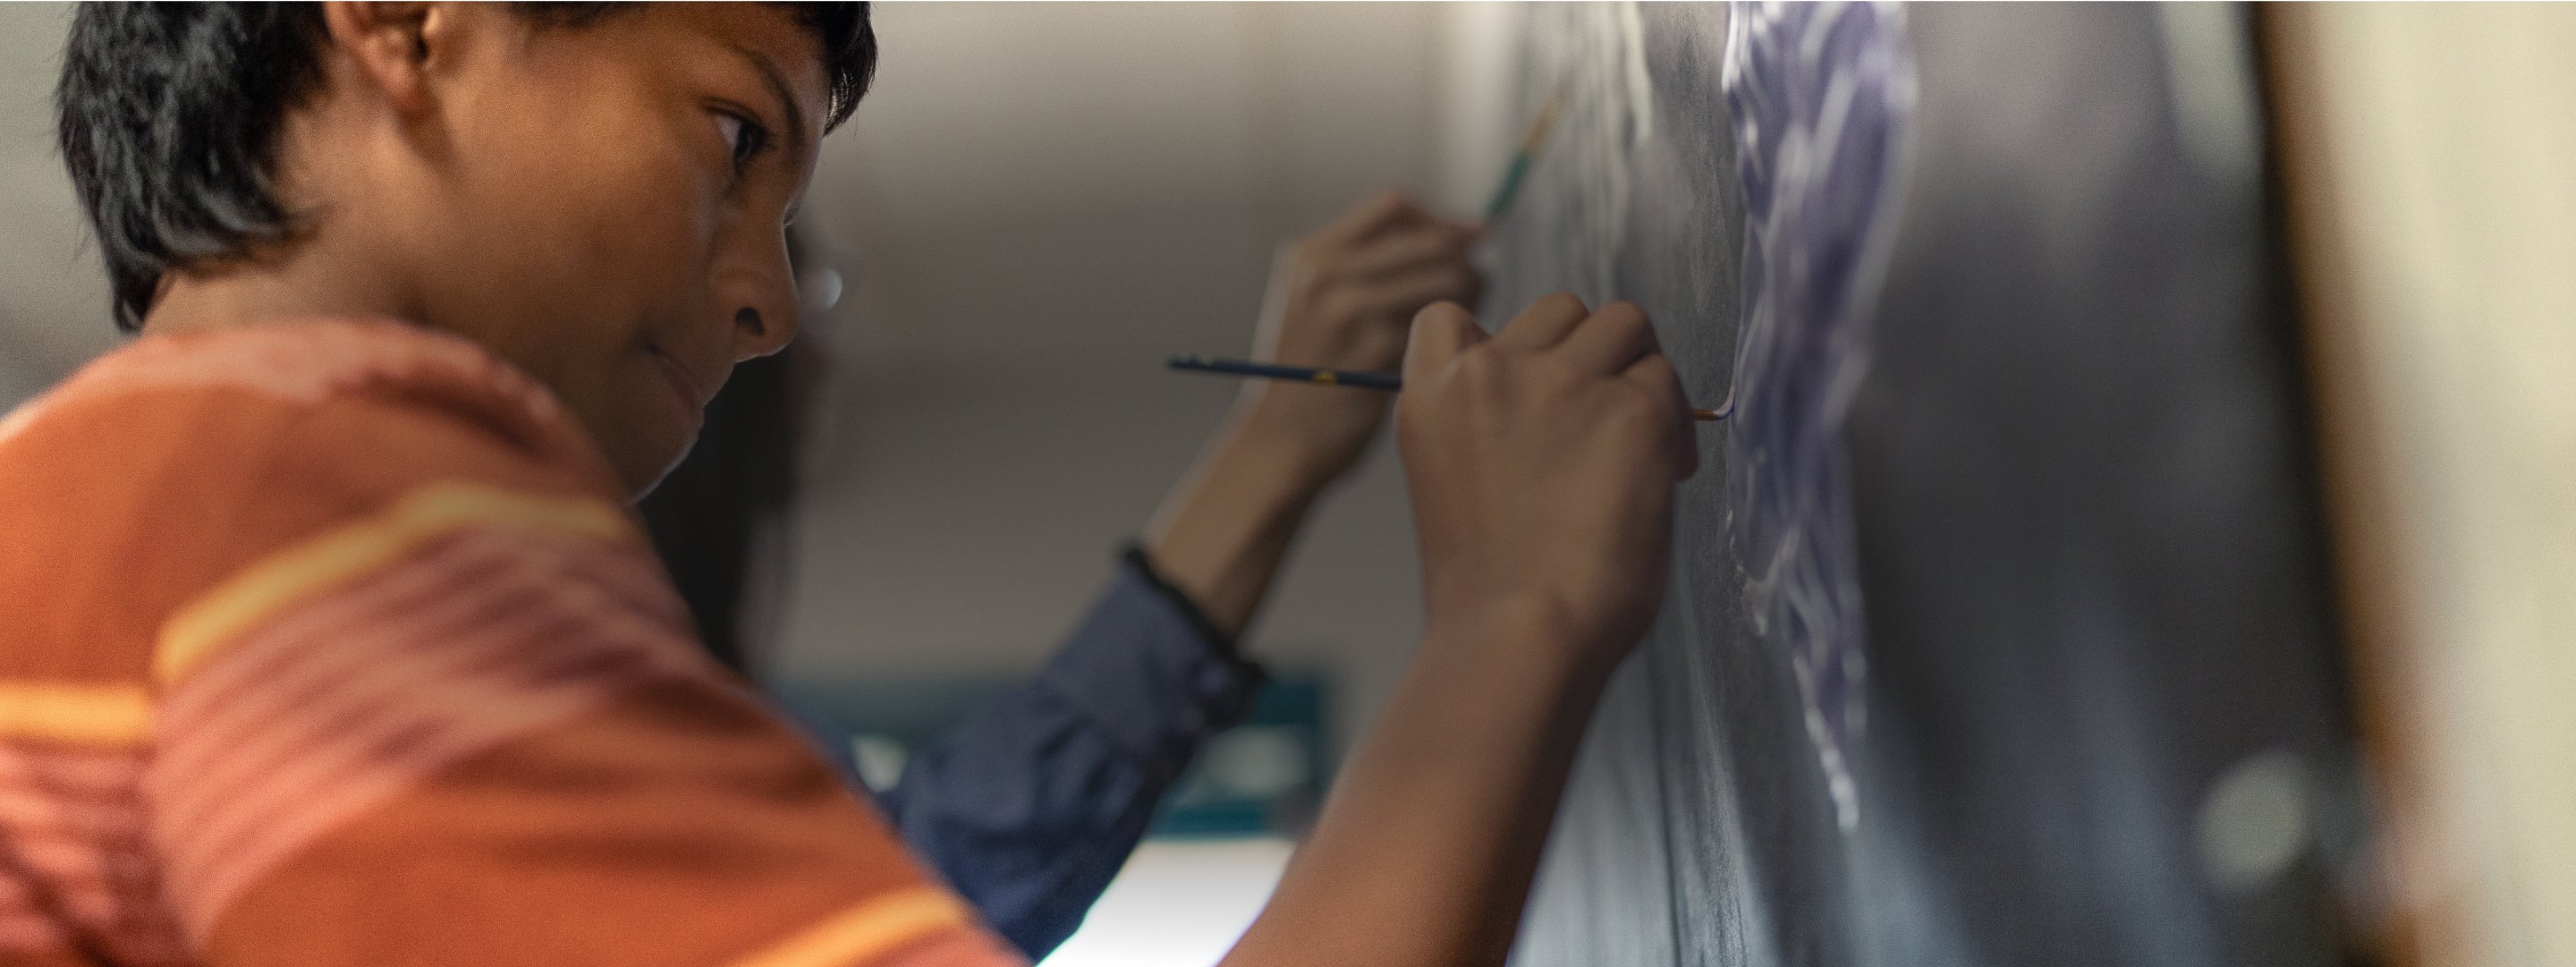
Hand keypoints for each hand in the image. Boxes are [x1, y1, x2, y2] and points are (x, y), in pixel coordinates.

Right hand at [1239, 192, 1481, 482]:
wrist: (1279, 444)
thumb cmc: (1314, 378)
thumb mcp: (1317, 304)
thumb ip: (1369, 268)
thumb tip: (1464, 235)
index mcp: (1312, 255)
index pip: (1394, 206)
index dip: (1440, 221)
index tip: (1470, 241)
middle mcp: (1326, 274)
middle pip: (1430, 240)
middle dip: (1466, 261)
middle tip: (1476, 292)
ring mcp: (1349, 311)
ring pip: (1446, 278)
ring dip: (1472, 298)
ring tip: (1465, 327)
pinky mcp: (1375, 350)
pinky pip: (1442, 325)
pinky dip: (1458, 336)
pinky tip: (1451, 358)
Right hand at [1396, 294, 1696, 668]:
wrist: (1521, 632)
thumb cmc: (1490, 589)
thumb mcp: (1452, 483)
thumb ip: (1488, 426)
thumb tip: (1554, 409)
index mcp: (1433, 393)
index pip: (1453, 318)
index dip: (1503, 346)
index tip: (1528, 388)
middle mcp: (1492, 371)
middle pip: (1560, 310)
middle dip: (1587, 354)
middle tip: (1599, 421)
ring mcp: (1565, 383)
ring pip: (1625, 324)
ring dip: (1637, 371)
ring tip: (1639, 439)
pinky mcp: (1633, 410)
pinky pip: (1668, 383)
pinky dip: (1674, 423)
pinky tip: (1663, 477)